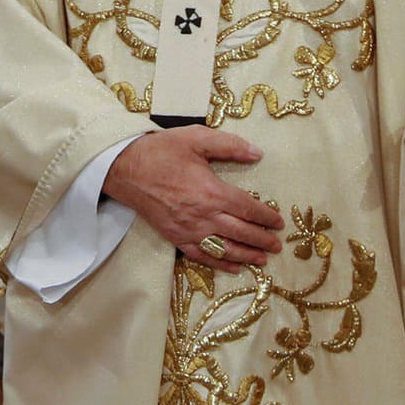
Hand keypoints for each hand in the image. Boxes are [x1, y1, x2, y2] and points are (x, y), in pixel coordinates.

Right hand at [101, 127, 284, 274]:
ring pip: (224, 248)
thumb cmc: (162, 151)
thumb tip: (258, 153)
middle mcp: (203, 215)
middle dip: (262, 240)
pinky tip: (233, 267)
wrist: (125, 168)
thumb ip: (230, 145)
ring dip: (246, 255)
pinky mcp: (175, 237)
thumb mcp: (197, 138)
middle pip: (240, 232)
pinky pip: (201, 255)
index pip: (247, 208)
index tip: (279, 222)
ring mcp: (188, 229)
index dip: (266, 217)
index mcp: (211, 191)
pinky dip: (219, 263)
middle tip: (277, 245)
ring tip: (263, 260)